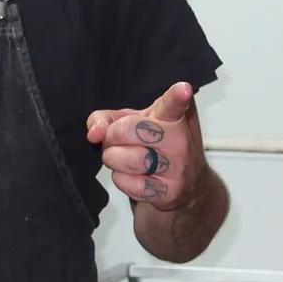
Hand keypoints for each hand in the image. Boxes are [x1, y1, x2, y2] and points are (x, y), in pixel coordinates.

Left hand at [86, 83, 202, 211]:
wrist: (189, 184)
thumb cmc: (157, 145)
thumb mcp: (135, 123)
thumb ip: (108, 119)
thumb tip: (94, 133)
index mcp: (173, 117)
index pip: (175, 105)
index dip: (178, 96)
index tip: (182, 89)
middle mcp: (179, 141)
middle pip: (131, 130)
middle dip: (113, 135)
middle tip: (115, 138)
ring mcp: (176, 168)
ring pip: (127, 159)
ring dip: (114, 158)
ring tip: (122, 157)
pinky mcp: (169, 192)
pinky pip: (127, 183)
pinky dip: (120, 179)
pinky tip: (132, 175)